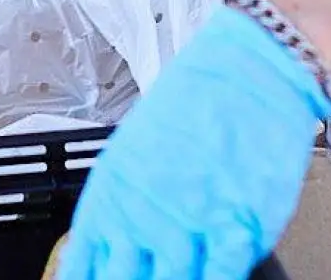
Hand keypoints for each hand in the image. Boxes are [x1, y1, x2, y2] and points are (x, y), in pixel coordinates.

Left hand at [56, 3, 330, 278]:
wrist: (248, 70)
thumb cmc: (194, 100)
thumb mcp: (138, 147)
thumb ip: (129, 203)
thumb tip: (123, 248)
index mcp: (112, 190)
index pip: (83, 262)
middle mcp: (144, 212)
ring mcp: (191, 224)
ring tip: (173, 277)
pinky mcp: (239, 230)